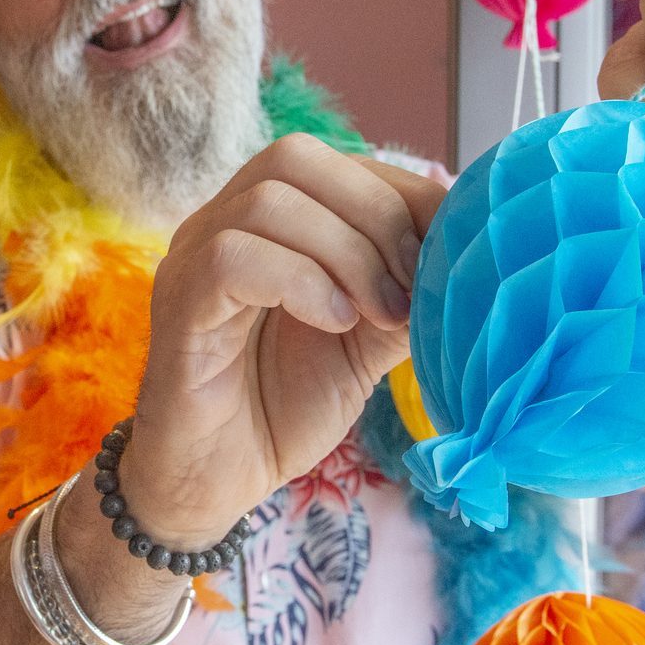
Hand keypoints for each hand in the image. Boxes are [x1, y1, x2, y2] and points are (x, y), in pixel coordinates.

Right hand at [119, 134, 442, 544]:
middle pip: (295, 159)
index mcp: (267, 224)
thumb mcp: (364, 344)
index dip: (401, 194)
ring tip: (378, 313)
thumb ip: (403, 293)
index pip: (335, 164)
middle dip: (375, 214)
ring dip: (345, 253)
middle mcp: (221, 225)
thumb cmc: (281, 408)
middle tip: (410, 285)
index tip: (449, 251)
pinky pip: (232, 258)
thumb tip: (466, 255)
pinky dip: (301, 282)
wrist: (214, 485)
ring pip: (268, 202)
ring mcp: (192, 259)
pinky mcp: (178, 305)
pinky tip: (335, 323)